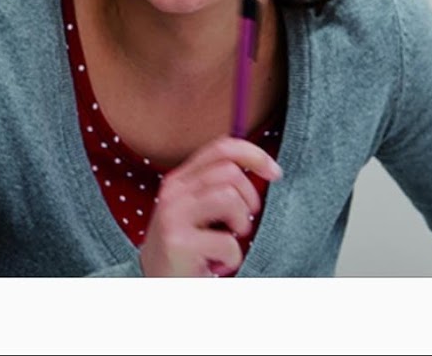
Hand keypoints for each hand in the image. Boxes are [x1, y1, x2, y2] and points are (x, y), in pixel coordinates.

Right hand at [137, 137, 281, 276]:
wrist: (156, 283)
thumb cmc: (187, 247)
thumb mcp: (198, 210)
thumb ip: (218, 187)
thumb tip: (262, 169)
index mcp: (180, 179)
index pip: (221, 148)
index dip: (254, 155)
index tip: (275, 173)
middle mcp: (173, 191)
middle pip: (230, 172)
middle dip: (249, 199)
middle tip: (241, 224)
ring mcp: (173, 214)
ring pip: (229, 198)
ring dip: (240, 225)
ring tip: (229, 241)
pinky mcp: (178, 241)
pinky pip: (227, 242)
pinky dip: (231, 258)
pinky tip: (216, 264)